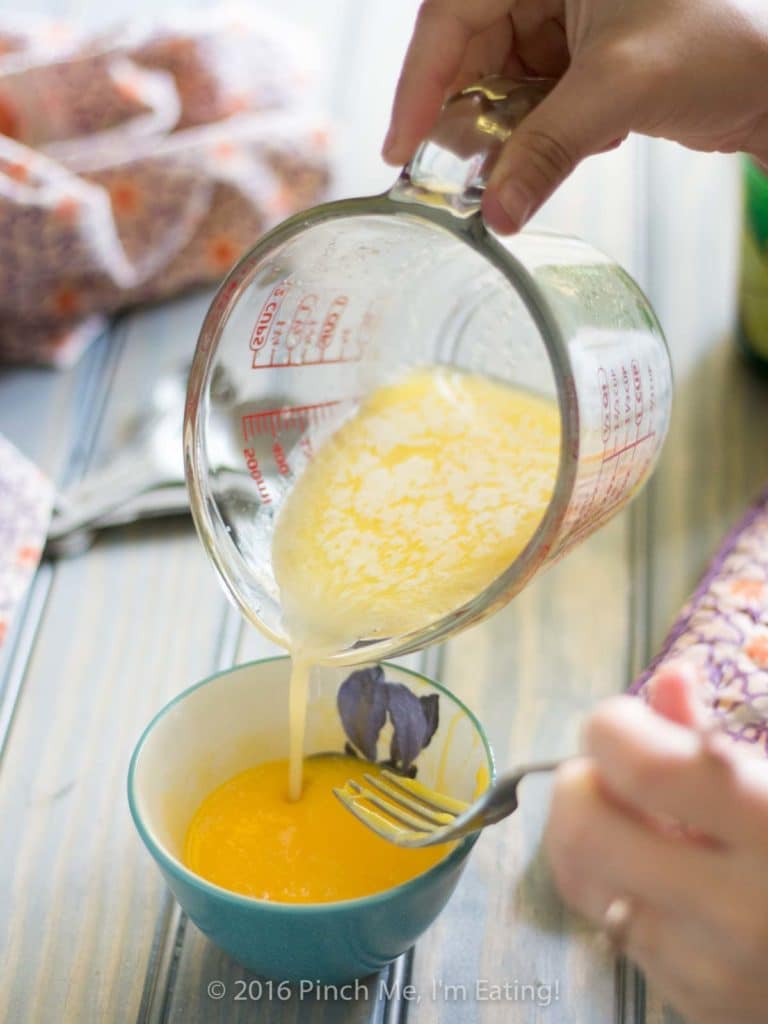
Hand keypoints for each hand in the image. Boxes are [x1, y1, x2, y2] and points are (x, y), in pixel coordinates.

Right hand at [385, 1, 767, 232]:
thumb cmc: (718, 45)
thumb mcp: (621, 89)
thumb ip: (548, 149)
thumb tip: (495, 213)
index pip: (451, 11)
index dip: (419, 82)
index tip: (401, 146)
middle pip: (469, 50)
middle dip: (471, 115)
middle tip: (464, 172)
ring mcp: (562, 17)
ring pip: (499, 81)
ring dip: (512, 130)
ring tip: (550, 152)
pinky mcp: (578, 55)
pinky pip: (531, 98)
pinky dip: (544, 130)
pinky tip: (592, 136)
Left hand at [544, 663, 767, 1023]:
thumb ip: (722, 733)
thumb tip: (669, 677)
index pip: (645, 770)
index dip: (613, 728)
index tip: (627, 722)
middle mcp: (739, 912)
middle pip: (585, 831)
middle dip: (580, 782)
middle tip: (612, 770)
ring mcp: (713, 974)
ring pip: (586, 882)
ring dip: (592, 834)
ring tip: (636, 817)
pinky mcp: (700, 1011)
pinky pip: (618, 931)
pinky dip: (622, 887)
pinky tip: (666, 875)